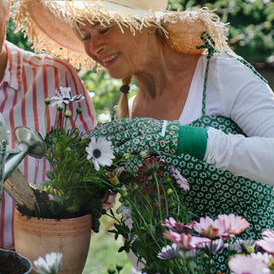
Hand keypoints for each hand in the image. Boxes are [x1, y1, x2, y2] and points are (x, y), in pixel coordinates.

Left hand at [91, 118, 206, 168]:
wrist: (182, 137)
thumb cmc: (165, 138)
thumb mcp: (148, 135)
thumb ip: (135, 138)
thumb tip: (122, 146)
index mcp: (138, 123)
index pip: (118, 124)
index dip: (105, 128)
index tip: (93, 133)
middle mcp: (140, 125)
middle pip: (117, 128)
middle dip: (103, 134)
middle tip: (90, 140)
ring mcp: (146, 131)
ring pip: (125, 134)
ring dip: (111, 141)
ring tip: (99, 146)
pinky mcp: (152, 139)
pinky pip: (137, 142)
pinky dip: (127, 146)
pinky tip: (118, 150)